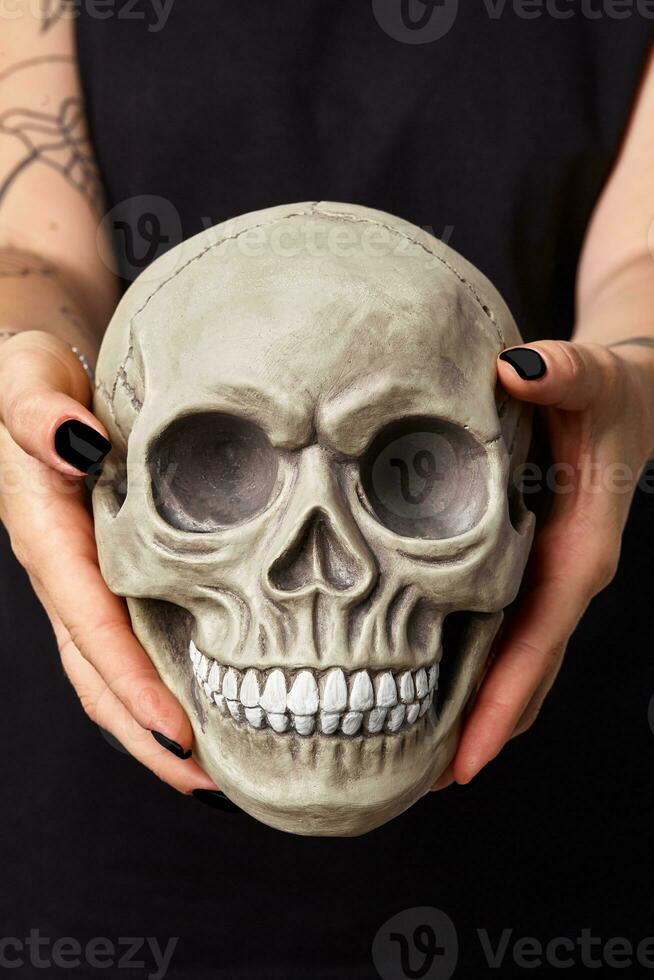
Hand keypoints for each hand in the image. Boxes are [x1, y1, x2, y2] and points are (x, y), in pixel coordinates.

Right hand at [0, 330, 216, 793]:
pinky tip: (210, 705)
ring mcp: (88, 575)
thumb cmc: (38, 369)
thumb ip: (33, 407)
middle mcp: (66, 567)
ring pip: (115, 666)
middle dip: (149, 731)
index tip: (178, 733)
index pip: (89, 622)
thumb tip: (76, 441)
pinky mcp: (113, 569)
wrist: (47, 370)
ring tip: (218, 773)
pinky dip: (165, 681)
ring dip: (158, 722)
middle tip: (211, 784)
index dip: (129, 681)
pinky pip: (133, 638)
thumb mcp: (25, 373)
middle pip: (99, 669)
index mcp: (46, 532)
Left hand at [434, 339, 653, 789]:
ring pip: (513, 666)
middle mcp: (564, 580)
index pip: (537, 642)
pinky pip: (503, 638)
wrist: (629, 400)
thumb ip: (561, 375)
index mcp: (580, 552)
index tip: (463, 762)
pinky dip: (472, 674)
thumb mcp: (590, 378)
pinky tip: (428, 690)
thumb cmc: (608, 395)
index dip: (501, 701)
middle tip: (411, 784)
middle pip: (522, 674)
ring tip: (411, 763)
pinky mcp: (530, 573)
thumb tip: (517, 368)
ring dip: (471, 713)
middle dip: (477, 731)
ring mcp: (547, 583)